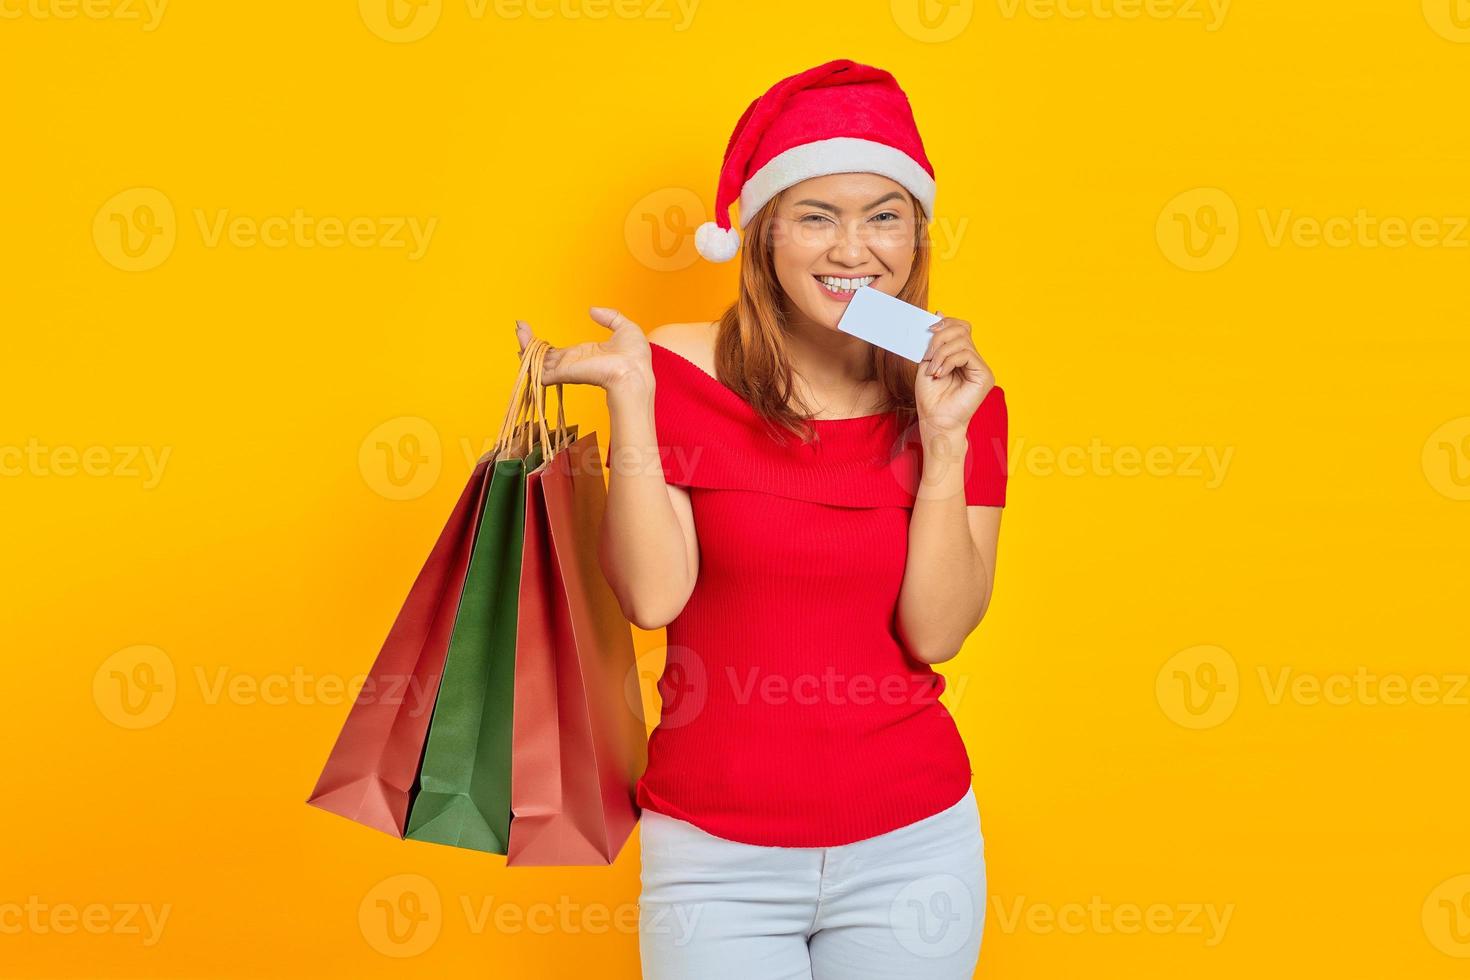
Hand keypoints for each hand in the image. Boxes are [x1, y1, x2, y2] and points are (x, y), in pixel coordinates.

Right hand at [514, 306, 652, 391]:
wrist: (634, 371)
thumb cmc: (635, 357)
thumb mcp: (624, 329)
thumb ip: (609, 317)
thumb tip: (593, 310)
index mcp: (583, 355)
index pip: (556, 352)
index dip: (543, 344)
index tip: (531, 330)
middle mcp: (572, 363)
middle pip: (543, 356)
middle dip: (529, 343)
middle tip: (519, 327)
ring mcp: (567, 369)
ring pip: (539, 361)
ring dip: (526, 346)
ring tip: (518, 330)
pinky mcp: (565, 373)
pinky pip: (540, 370)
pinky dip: (529, 359)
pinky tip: (521, 345)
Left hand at [914, 313, 994, 435]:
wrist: (934, 421)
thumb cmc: (930, 397)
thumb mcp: (927, 362)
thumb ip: (934, 341)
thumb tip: (939, 312)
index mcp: (961, 355)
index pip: (960, 327)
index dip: (946, 323)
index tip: (928, 329)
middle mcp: (974, 360)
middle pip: (962, 329)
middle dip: (940, 337)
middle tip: (928, 354)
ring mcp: (981, 367)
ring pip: (962, 341)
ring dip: (941, 353)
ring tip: (932, 369)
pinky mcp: (985, 376)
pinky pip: (967, 355)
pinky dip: (949, 361)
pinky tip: (940, 374)